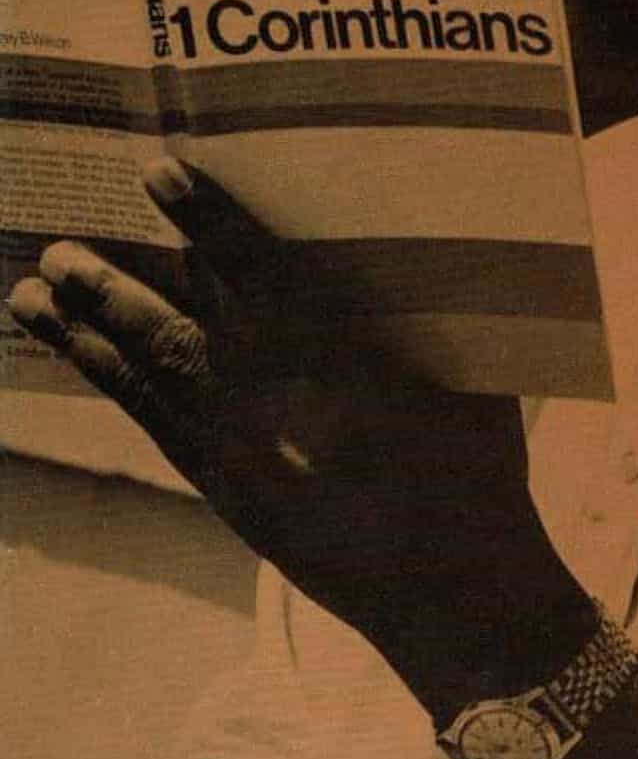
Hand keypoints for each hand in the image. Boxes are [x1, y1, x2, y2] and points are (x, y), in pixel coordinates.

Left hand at [6, 160, 546, 655]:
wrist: (452, 587)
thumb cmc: (473, 471)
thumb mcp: (459, 375)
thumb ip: (405, 317)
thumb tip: (377, 251)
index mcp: (342, 361)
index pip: (259, 271)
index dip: (207, 218)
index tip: (158, 171)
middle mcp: (278, 403)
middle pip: (175, 329)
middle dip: (111, 286)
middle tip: (59, 246)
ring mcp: (245, 453)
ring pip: (148, 381)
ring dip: (84, 335)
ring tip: (31, 293)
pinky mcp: (229, 494)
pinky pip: (156, 428)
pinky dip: (114, 387)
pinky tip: (80, 359)